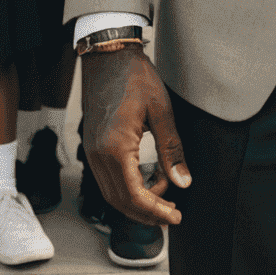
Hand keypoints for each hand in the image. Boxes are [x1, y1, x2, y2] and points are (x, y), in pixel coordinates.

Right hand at [81, 46, 190, 225]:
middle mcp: (98, 156)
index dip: (156, 212)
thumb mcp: (161, 110)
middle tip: (172, 214)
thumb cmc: (135, 77)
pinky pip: (108, 180)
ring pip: (112, 194)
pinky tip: (148, 180)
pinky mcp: (92, 147)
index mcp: (116, 148)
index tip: (176, 218)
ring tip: (164, 198)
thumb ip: (172, 149)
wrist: (108, 56)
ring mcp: (91, 152)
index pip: (135, 196)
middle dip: (147, 213)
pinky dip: (128, 188)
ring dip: (137, 202)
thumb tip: (184, 183)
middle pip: (121, 202)